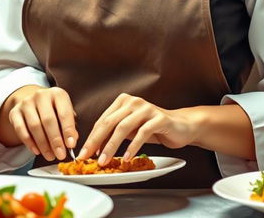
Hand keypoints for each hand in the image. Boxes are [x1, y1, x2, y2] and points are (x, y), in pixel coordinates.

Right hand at [5, 85, 77, 160]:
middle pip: (48, 120)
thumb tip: (71, 141)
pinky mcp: (15, 112)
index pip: (64, 112)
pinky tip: (37, 151)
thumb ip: (70, 126)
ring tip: (50, 156)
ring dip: (43, 144)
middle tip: (60, 155)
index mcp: (57, 94)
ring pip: (35, 126)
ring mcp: (26, 102)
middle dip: (55, 140)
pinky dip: (29, 143)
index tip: (71, 145)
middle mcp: (41, 95)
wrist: (33, 103)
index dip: (68, 130)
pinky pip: (21, 130)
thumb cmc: (53, 110)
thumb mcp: (64, 112)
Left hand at [77, 93, 199, 164]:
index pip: (102, 120)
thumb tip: (95, 148)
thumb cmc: (153, 128)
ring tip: (104, 160)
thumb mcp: (130, 130)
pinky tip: (126, 158)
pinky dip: (132, 146)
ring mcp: (146, 108)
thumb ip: (114, 134)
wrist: (180, 126)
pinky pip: (142, 133)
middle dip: (96, 142)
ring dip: (111, 146)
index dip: (92, 138)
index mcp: (123, 101)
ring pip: (123, 127)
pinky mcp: (158, 118)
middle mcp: (133, 101)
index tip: (83, 153)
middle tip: (87, 157)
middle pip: (109, 122)